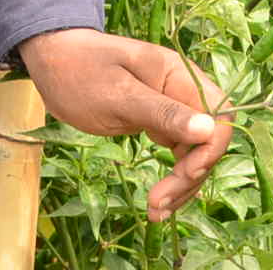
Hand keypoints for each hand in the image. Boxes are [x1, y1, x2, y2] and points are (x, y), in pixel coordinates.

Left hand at [17, 28, 233, 222]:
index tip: (185, 173)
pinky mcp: (158, 122)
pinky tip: (156, 202)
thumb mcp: (118, 95)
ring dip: (182, 185)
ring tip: (155, 212)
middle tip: (157, 203)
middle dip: (191, 175)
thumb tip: (209, 130)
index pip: (220, 114)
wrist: (53, 60)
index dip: (210, 147)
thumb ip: (163, 112)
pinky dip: (171, 179)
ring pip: (195, 153)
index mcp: (179, 75)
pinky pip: (178, 154)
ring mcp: (172, 107)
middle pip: (210, 139)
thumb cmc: (80, 70)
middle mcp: (182, 91)